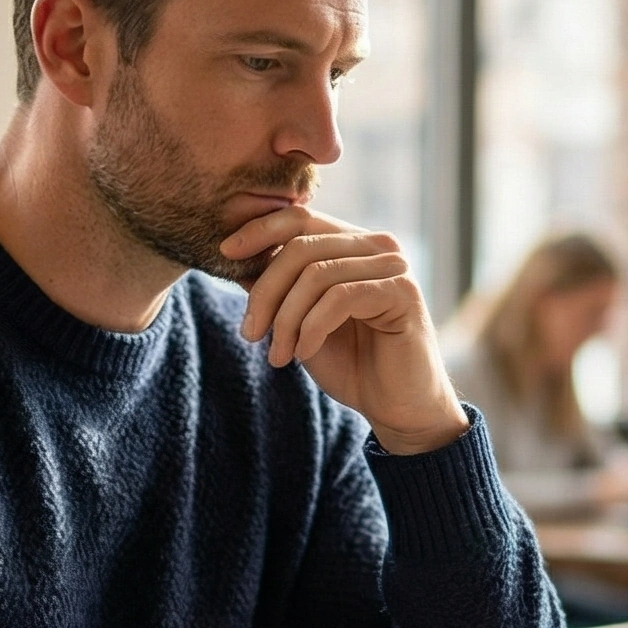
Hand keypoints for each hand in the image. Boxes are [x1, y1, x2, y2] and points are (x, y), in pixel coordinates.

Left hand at [224, 206, 467, 454]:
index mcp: (352, 245)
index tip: (225, 254)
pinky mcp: (403, 291)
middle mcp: (376, 246)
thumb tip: (234, 259)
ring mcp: (393, 266)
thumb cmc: (350, 364)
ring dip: (286, 319)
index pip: (300, 219)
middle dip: (266, 292)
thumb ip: (277, 288)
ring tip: (278, 355)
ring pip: (316, 273)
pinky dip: (313, 328)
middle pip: (301, 247)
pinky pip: (341, 298)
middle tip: (250, 334)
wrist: (396, 407)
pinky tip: (305, 354)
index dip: (259, 231)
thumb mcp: (299, 322)